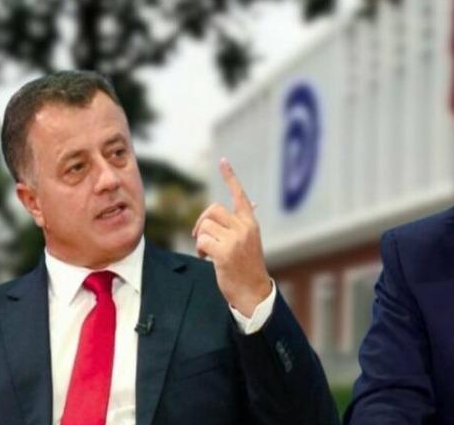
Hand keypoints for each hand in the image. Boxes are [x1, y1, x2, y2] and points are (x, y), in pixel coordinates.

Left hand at [192, 158, 271, 316]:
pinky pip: (202, 241)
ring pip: (205, 226)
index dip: (230, 177)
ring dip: (200, 239)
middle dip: (202, 221)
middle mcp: (245, 228)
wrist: (253, 292)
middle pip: (213, 210)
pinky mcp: (224, 253)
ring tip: (207, 251)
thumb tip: (252, 202)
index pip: (240, 195)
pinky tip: (206, 258)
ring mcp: (235, 240)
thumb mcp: (250, 241)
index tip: (223, 161)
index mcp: (251, 223)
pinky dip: (200, 249)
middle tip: (200, 236)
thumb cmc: (248, 267)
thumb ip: (243, 223)